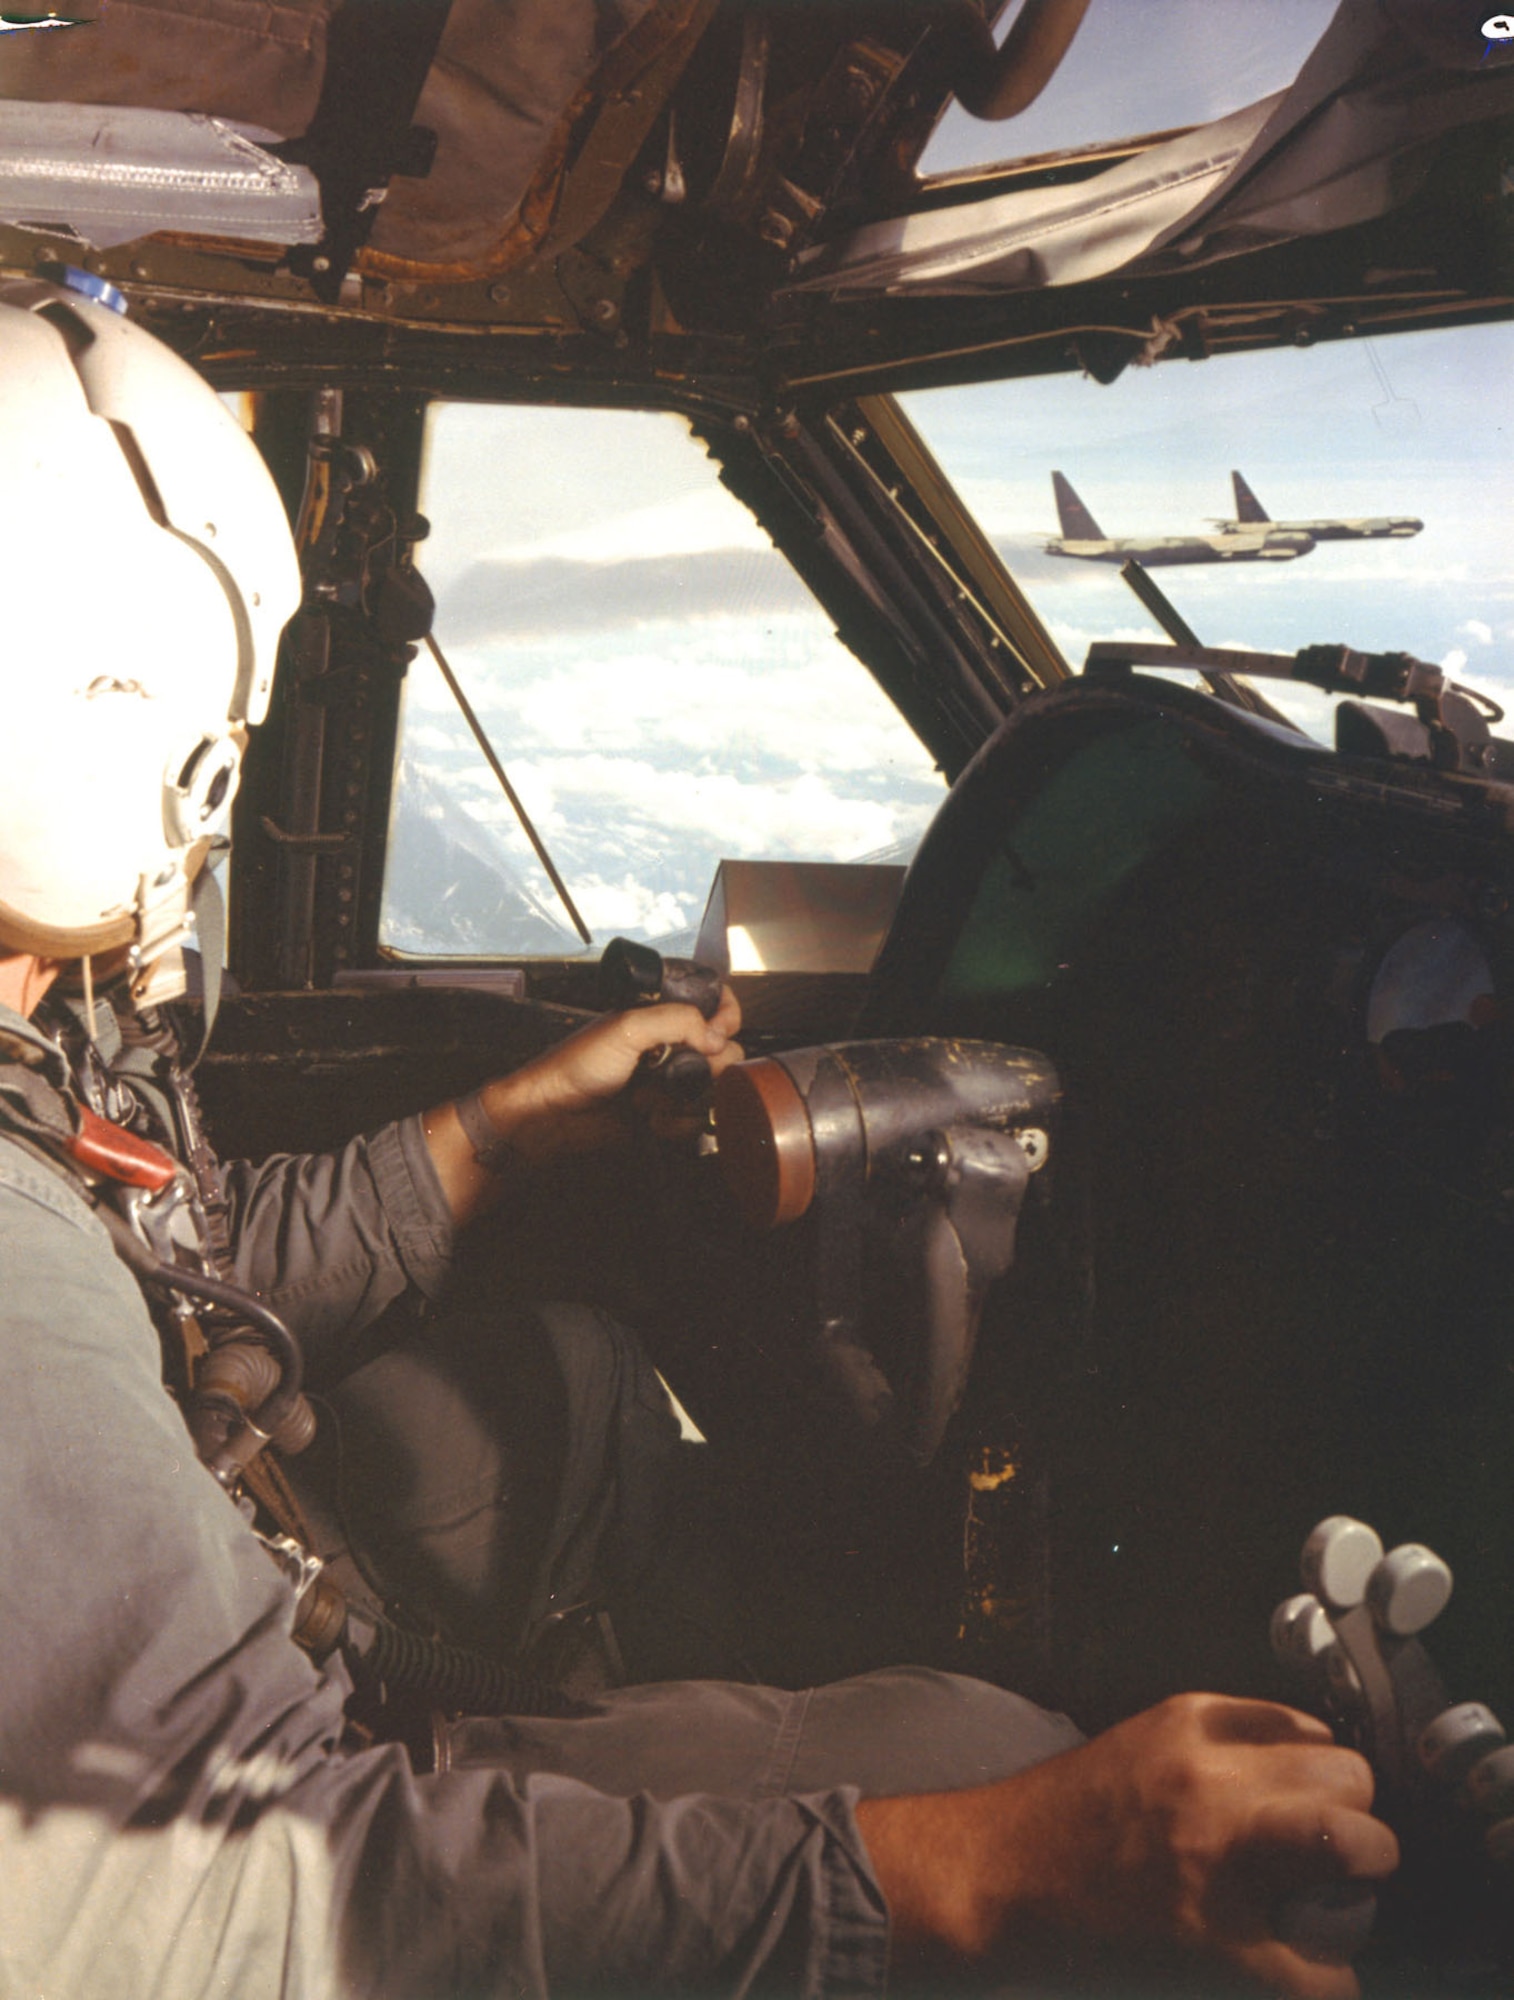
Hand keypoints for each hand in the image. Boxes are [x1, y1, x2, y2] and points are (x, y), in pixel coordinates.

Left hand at [483, 983, 743, 1153]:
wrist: (554, 1115)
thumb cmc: (578, 1064)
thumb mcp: (627, 1028)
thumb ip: (677, 1021)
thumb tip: (718, 1038)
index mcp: (663, 1017)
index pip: (717, 1008)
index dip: (726, 1020)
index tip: (717, 1034)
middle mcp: (672, 1047)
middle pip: (724, 1054)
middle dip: (704, 1069)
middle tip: (676, 1072)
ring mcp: (671, 1083)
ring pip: (712, 1092)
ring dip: (683, 1100)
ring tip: (649, 1099)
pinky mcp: (666, 1115)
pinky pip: (694, 1121)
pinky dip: (675, 1124)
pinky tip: (650, 1120)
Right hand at [856, 1693, 1397, 1997]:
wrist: (993, 1878)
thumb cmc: (1064, 1819)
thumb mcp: (1141, 1746)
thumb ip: (1218, 1752)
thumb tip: (1302, 1785)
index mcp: (1191, 1724)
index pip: (1313, 1729)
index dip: (1324, 1776)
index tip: (1316, 1808)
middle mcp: (1209, 1778)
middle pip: (1349, 1777)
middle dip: (1357, 1822)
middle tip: (1336, 1862)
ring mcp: (1214, 1859)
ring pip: (1356, 1844)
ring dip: (1361, 1882)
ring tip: (1334, 1908)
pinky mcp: (1213, 1942)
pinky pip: (1323, 1969)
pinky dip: (1328, 1980)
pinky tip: (1302, 1976)